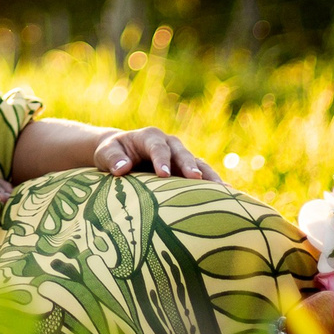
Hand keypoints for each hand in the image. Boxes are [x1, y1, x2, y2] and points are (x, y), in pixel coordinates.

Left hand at [93, 127, 219, 181]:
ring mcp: (180, 156)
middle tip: (195, 178)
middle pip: (181, 153)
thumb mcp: (106, 153)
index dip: (161, 160)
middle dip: (188, 165)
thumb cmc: (112, 153)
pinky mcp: (186, 169)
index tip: (164, 175)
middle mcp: (169, 143)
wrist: (122, 153)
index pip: (157, 147)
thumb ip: (112, 158)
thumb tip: (122, 169)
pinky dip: (213, 184)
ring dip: (208, 176)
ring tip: (223, 190)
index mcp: (149, 137)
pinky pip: (203, 175)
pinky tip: (227, 196)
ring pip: (198, 163)